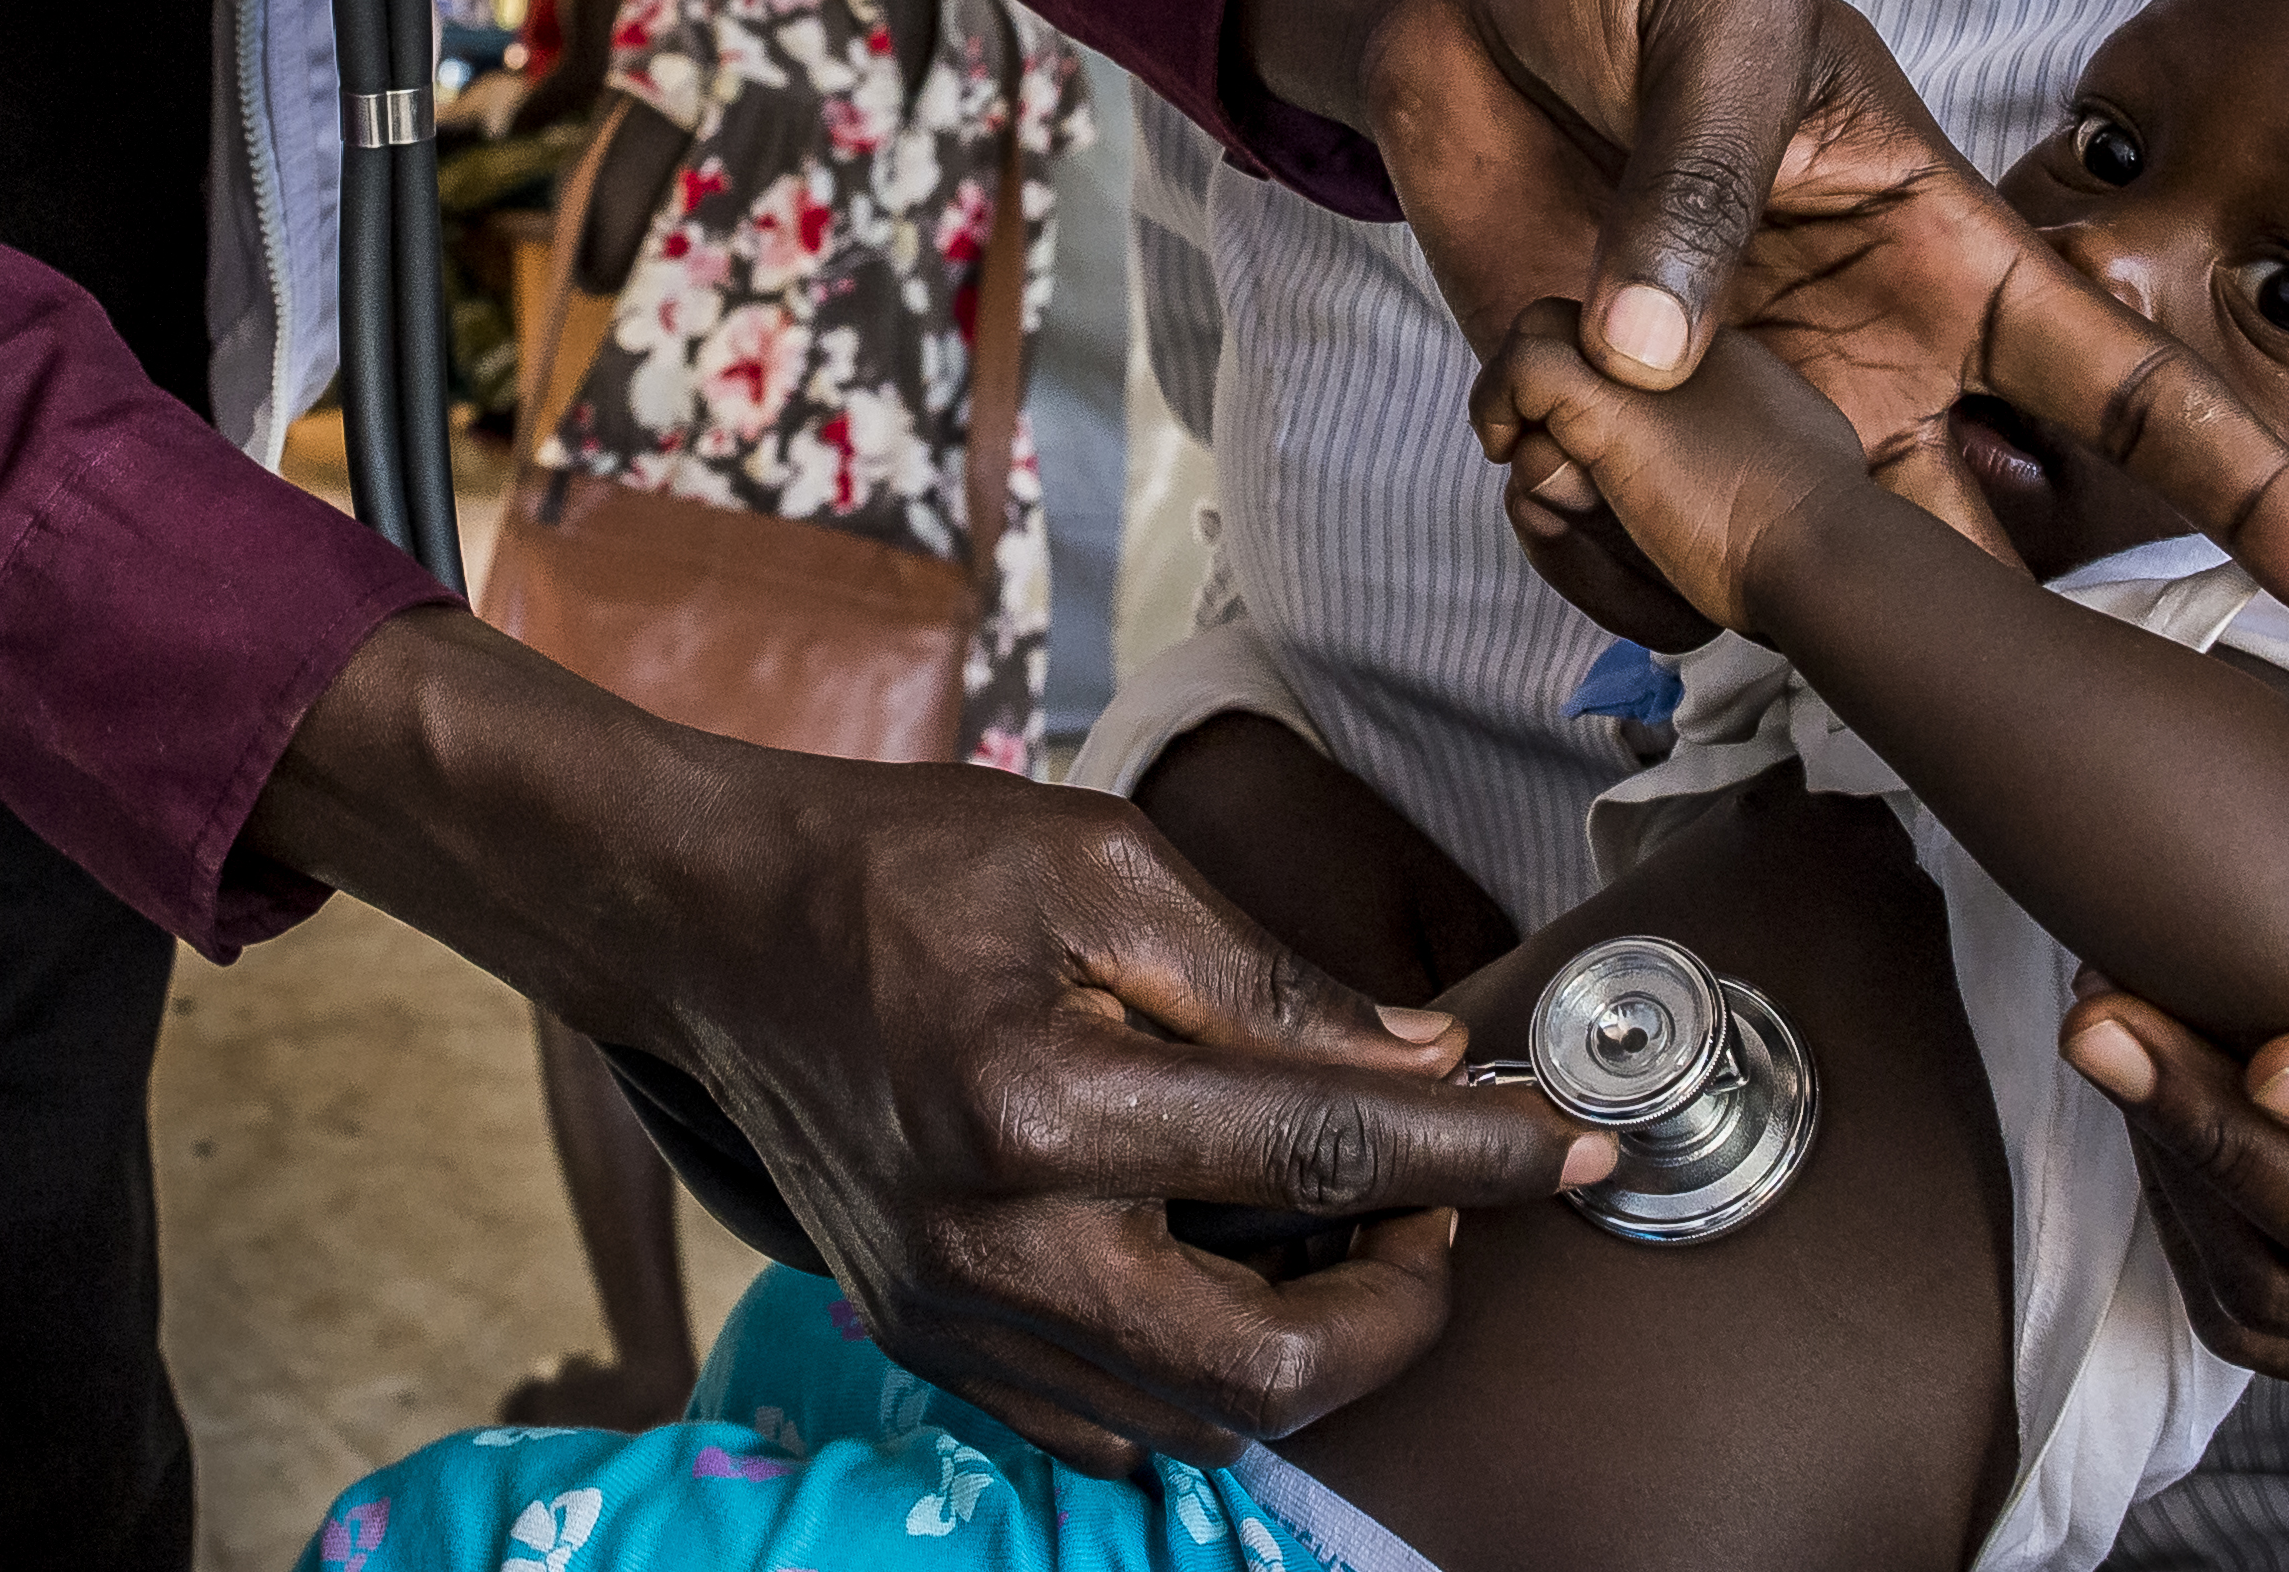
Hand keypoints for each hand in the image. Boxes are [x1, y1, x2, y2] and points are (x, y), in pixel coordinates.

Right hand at [250, 615, 1606, 1473]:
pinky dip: (1204, 1377)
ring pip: (1194, 1421)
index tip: (1582, 1150)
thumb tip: (1429, 1066)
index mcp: (1046, 1100)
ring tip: (1351, 1233)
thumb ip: (1273, 983)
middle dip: (1399, 1311)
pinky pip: (1107, 1423)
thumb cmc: (900, 865)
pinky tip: (1238, 1276)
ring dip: (1311, 1351)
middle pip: (1267, 1369)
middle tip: (1441, 1207)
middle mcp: (997, 1241)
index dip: (1479, 1159)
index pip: (1323, 1158)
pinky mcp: (930, 1339)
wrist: (706, 924)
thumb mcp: (1105, 865)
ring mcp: (954, 1313)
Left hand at [1237, 0, 2288, 641]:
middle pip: (1982, 549)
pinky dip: (1585, 547)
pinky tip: (1530, 455)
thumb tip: (1662, 359)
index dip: (2248, 491)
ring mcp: (1747, 422)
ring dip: (1734, 591)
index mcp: (1946, 257)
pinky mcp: (1617, 441)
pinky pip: (1634, 563)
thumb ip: (1704, 178)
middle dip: (2011, 653)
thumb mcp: (1713, 26)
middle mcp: (1869, 367)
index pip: (2126, 388)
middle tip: (2043, 752)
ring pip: (1807, 592)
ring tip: (1640, 503)